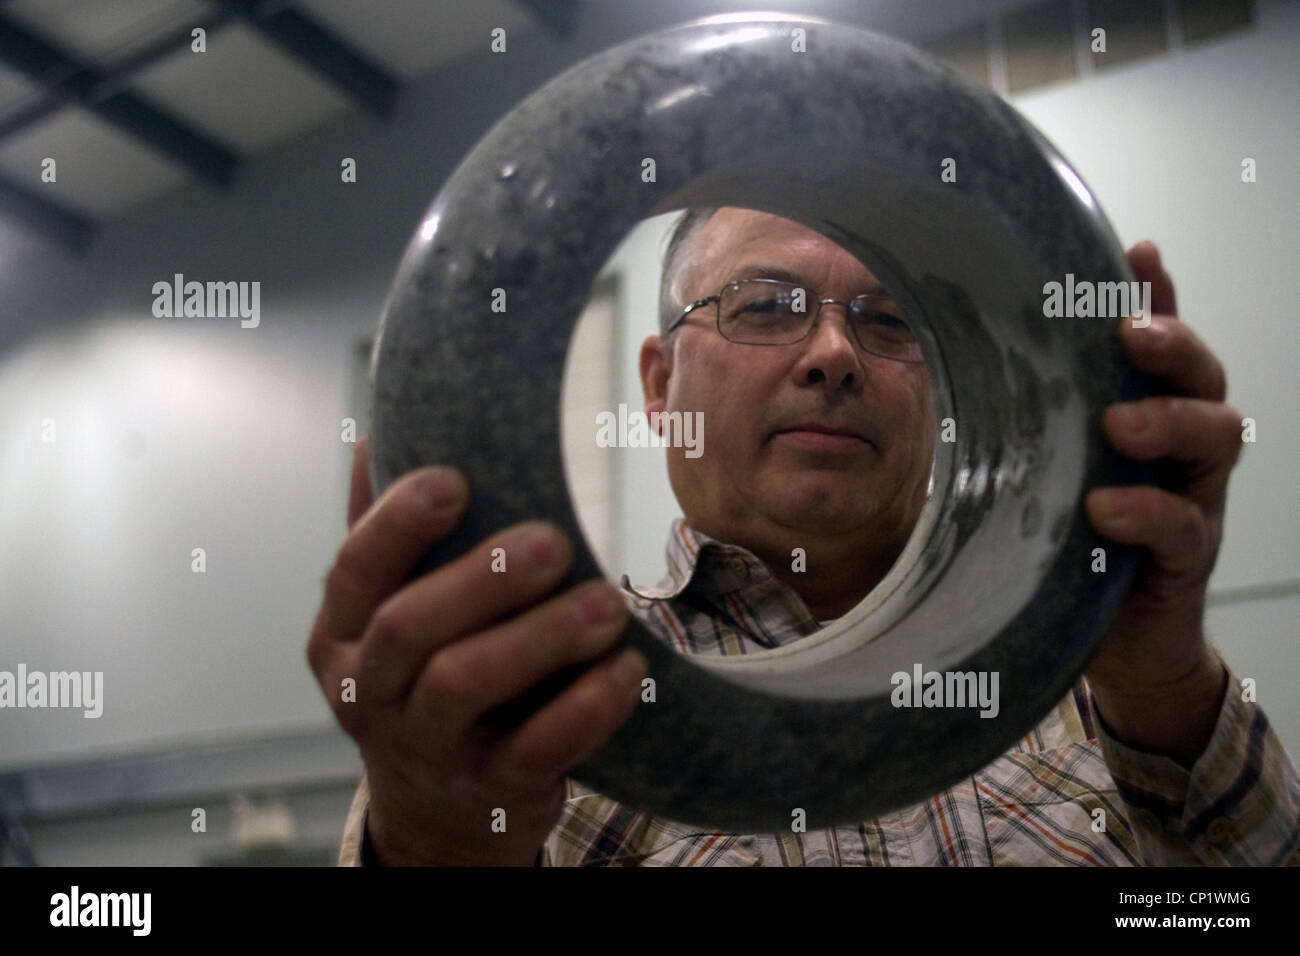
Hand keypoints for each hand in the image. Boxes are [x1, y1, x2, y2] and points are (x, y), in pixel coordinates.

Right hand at [306, 437, 647, 863]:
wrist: (442, 813)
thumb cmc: (424, 684)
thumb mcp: (389, 617)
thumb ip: (385, 536)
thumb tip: (379, 434)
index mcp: (339, 636)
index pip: (353, 570)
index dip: (398, 523)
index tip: (454, 480)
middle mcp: (368, 694)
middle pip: (409, 628)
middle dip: (484, 579)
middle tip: (555, 540)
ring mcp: (426, 749)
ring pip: (465, 685)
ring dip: (542, 638)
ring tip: (609, 602)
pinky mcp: (491, 788)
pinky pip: (537, 749)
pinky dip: (586, 708)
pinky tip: (627, 669)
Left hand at [1083, 241, 1236, 766]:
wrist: (1118, 641)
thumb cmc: (1079, 543)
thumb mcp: (1048, 469)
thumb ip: (1034, 420)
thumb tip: (978, 361)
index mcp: (1147, 414)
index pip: (1160, 345)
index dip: (1157, 297)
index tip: (1136, 253)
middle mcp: (1181, 448)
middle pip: (1204, 377)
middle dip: (1174, 345)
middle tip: (1131, 334)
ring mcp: (1193, 499)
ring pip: (1216, 438)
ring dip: (1170, 420)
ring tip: (1120, 424)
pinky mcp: (1188, 558)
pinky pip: (1185, 526)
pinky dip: (1150, 511)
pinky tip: (1108, 507)